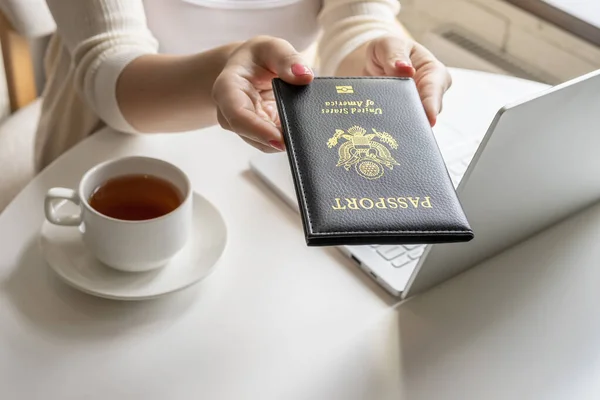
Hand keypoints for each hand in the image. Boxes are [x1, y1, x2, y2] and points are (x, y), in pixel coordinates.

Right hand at [212, 36, 313, 151]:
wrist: (250, 69)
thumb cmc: (258, 57)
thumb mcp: (272, 47)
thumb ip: (288, 58)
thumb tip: (305, 76)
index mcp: (227, 88)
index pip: (237, 114)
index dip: (258, 130)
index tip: (280, 139)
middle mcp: (229, 112)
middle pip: (251, 135)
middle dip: (277, 140)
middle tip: (302, 141)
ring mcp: (242, 126)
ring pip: (263, 143)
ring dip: (284, 140)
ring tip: (304, 133)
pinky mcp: (256, 134)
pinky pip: (272, 142)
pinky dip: (287, 139)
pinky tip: (300, 132)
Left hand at [363, 35, 451, 125]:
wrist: (376, 62)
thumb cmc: (388, 49)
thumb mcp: (389, 45)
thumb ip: (394, 56)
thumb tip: (404, 69)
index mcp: (434, 72)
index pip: (435, 90)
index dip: (432, 105)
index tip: (430, 119)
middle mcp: (431, 94)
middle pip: (427, 112)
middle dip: (416, 119)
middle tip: (402, 127)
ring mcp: (419, 108)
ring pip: (415, 122)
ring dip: (402, 124)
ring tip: (390, 128)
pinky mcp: (406, 117)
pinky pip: (401, 126)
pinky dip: (393, 128)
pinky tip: (385, 132)